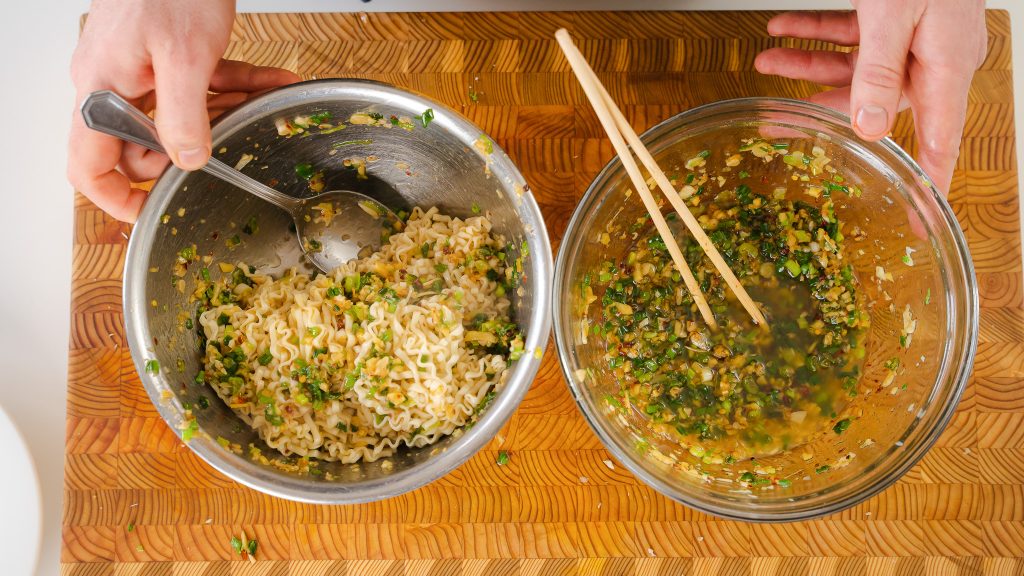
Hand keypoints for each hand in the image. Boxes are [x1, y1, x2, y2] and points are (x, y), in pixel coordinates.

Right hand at [68, 0, 300, 221]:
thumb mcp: (186, 59)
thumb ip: (185, 118)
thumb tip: (187, 163)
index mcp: (102, 90)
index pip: (88, 165)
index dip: (114, 198)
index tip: (148, 214)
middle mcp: (113, 81)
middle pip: (142, 144)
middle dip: (190, 150)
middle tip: (227, 147)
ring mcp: (139, 66)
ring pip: (179, 113)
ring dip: (224, 113)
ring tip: (261, 103)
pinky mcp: (166, 51)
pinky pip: (199, 82)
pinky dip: (236, 82)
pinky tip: (274, 79)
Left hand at [754, 1, 986, 194]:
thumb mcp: (895, 15)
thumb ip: (878, 70)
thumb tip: (869, 126)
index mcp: (944, 65)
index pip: (941, 140)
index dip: (928, 182)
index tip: (918, 218)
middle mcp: (930, 53)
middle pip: (874, 102)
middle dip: (820, 111)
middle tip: (778, 128)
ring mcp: (912, 31)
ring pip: (854, 64)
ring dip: (806, 62)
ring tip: (766, 59)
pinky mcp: (893, 9)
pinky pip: (851, 31)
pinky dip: (815, 31)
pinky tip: (781, 29)